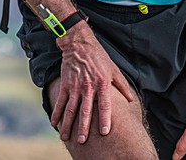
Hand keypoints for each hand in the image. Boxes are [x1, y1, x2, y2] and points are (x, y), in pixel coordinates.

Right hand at [48, 25, 134, 143]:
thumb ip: (123, 86)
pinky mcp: (65, 85)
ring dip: (68, 125)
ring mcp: (75, 87)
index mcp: (102, 83)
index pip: (105, 104)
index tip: (105, 132)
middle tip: (82, 141)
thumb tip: (131, 100)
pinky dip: (57, 113)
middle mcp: (88, 87)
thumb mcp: (114, 69)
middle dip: (84, 127)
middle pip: (86, 111)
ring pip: (71, 109)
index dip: (105, 118)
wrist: (80, 44)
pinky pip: (60, 102)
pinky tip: (54, 124)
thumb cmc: (99, 57)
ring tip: (66, 138)